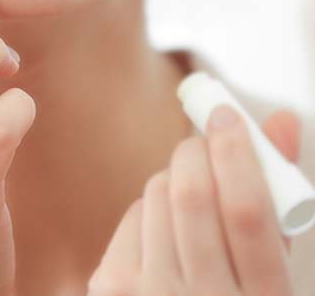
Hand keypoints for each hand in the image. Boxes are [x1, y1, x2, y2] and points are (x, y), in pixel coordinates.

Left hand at [87, 105, 301, 295]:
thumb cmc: (237, 292)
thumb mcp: (273, 263)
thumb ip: (278, 194)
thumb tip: (280, 119)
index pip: (247, 213)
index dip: (237, 154)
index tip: (227, 115)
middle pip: (190, 197)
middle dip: (194, 151)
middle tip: (201, 140)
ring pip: (155, 197)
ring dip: (173, 178)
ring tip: (189, 193)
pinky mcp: (112, 286)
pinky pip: (132, 215)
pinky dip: (150, 207)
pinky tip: (164, 228)